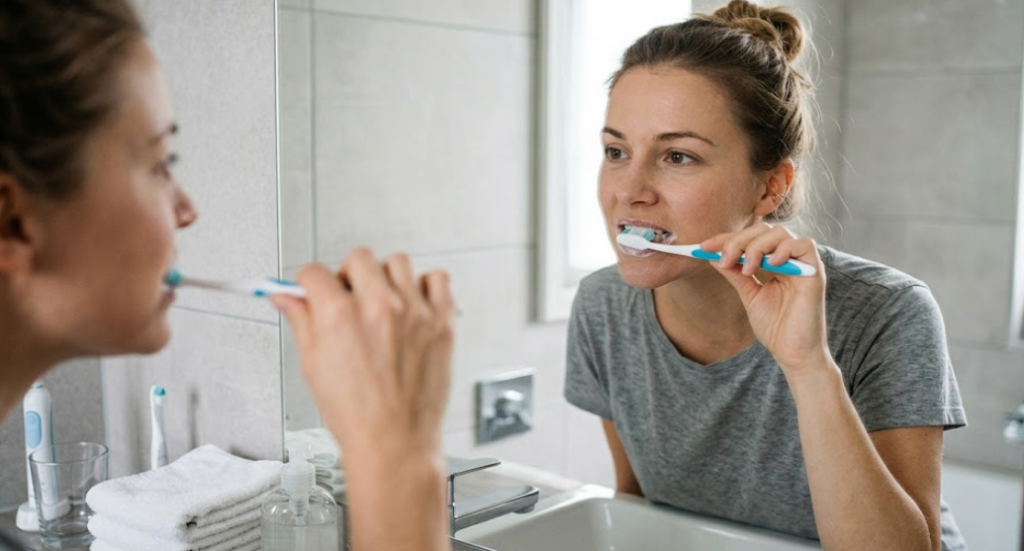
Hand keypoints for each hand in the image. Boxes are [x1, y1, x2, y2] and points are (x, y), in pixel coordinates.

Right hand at [271, 248, 454, 458]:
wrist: (394, 442)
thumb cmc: (356, 414)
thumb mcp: (312, 365)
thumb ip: (301, 321)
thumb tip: (287, 297)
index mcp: (339, 316)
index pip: (315, 272)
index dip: (310, 283)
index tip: (315, 291)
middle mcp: (378, 307)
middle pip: (358, 258)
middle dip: (347, 276)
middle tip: (349, 299)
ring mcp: (414, 312)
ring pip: (398, 263)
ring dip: (386, 278)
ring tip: (382, 304)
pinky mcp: (442, 322)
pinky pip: (437, 279)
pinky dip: (426, 286)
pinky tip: (413, 305)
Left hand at [701, 223, 830, 378]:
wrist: (793, 353)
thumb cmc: (776, 327)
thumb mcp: (749, 294)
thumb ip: (734, 273)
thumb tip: (713, 254)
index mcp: (774, 261)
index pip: (750, 238)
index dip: (726, 239)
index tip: (703, 247)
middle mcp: (789, 258)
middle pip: (763, 230)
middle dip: (738, 241)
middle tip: (723, 259)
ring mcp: (803, 264)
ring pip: (779, 233)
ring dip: (756, 246)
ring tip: (746, 269)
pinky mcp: (815, 272)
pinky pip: (804, 245)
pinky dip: (784, 249)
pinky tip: (771, 264)